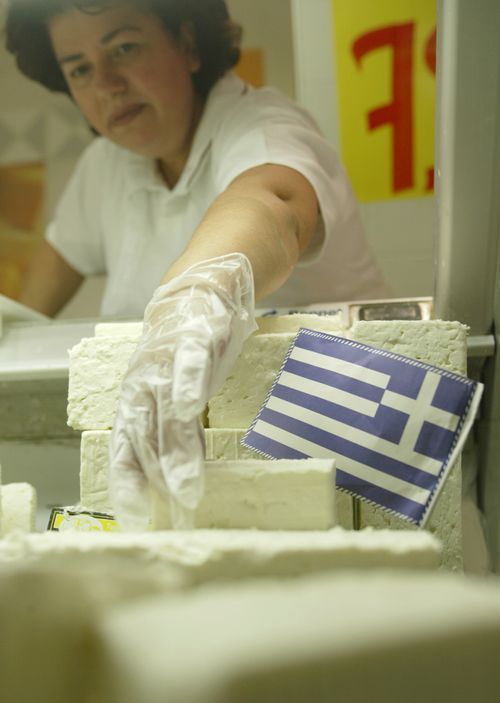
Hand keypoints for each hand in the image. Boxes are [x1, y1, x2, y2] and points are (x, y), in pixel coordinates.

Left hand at [109, 253, 255, 529]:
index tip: (134, 514)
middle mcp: (144, 382)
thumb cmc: (185, 351)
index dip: (128, 479)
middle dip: (158, 474)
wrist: (198, 290)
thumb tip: (180, 479)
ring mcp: (167, 360)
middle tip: (174, 508)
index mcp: (137, 398)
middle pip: (146, 433)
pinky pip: (190, 363)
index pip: (124, 445)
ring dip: (175, 447)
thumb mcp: (177, 394)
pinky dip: (188, 384)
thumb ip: (178, 432)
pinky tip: (189, 407)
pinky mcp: (194, 338)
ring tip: (185, 485)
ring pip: (167, 408)